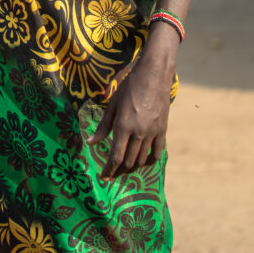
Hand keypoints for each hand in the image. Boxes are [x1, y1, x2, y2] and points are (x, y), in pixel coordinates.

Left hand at [87, 50, 173, 178]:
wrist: (154, 75)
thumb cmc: (129, 86)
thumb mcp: (113, 104)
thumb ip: (103, 126)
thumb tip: (90, 143)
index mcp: (123, 126)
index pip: (116, 156)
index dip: (109, 169)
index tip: (104, 177)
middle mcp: (138, 133)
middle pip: (129, 161)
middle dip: (119, 170)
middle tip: (113, 173)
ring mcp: (152, 133)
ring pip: (142, 159)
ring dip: (133, 167)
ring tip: (125, 168)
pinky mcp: (163, 130)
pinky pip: (157, 152)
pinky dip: (150, 161)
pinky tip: (144, 162)